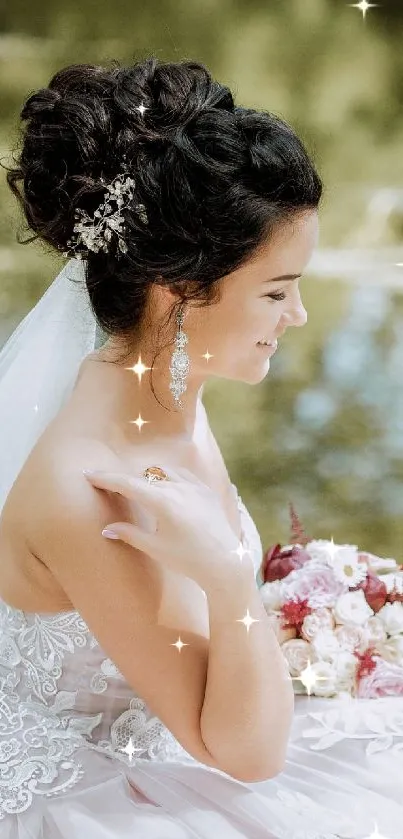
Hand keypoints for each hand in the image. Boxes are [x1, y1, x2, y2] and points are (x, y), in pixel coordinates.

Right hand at [83, 466, 252, 589]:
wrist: (225, 563)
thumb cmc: (188, 559)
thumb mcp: (155, 548)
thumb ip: (130, 534)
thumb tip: (106, 529)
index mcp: (163, 502)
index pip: (127, 484)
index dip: (106, 478)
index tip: (89, 474)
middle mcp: (179, 488)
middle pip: (144, 477)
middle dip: (126, 481)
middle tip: (112, 488)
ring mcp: (195, 487)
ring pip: (164, 471)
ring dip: (150, 477)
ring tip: (142, 491)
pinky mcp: (206, 490)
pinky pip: (183, 475)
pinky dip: (170, 477)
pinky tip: (168, 489)